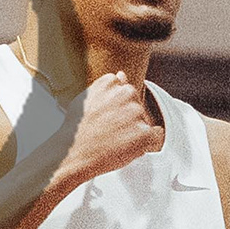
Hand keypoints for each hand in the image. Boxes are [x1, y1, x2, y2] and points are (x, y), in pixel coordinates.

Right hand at [54, 71, 163, 190]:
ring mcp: (135, 112)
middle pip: (136, 104)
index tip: (105, 118)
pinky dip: (145, 142)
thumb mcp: (87, 99)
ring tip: (114, 139)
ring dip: (134, 130)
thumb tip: (122, 74)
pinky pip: (156, 134)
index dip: (116, 107)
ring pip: (144, 120)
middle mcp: (125, 93)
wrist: (73, 154)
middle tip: (109, 131)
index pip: (124, 90)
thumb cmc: (77, 129)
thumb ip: (107, 87)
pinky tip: (126, 146)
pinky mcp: (143, 131)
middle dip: (127, 117)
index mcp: (110, 82)